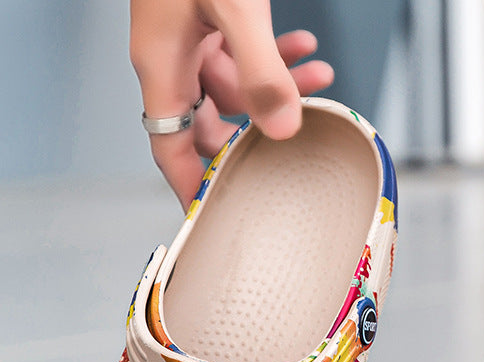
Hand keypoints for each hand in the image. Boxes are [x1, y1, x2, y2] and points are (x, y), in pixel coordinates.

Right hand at [130, 0, 333, 209]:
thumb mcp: (232, 5)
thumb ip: (261, 68)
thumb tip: (282, 127)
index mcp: (162, 64)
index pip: (171, 149)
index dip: (192, 186)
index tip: (213, 217)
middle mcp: (172, 56)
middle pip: (210, 124)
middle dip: (257, 131)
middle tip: (291, 143)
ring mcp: (189, 36)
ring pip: (237, 85)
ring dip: (280, 85)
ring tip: (319, 78)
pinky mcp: (207, 15)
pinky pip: (242, 50)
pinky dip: (275, 53)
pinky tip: (303, 46)